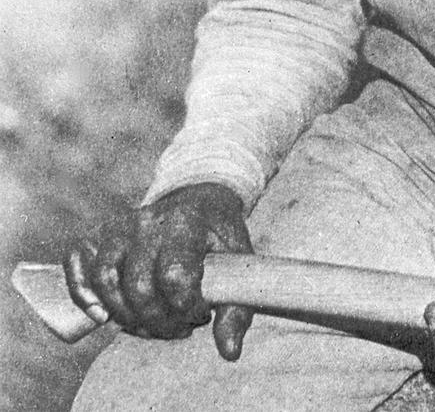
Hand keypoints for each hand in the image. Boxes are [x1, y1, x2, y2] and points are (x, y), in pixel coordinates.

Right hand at [63, 182, 253, 359]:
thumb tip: (229, 352)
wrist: (199, 201)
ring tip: (149, 323)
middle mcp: (149, 219)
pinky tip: (103, 313)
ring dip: (125, 316)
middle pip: (138, 286)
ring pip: (106, 279)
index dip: (185, 308)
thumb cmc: (217, 238)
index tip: (199, 313)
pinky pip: (77, 261)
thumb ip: (236, 310)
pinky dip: (83, 293)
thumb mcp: (239, 263)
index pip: (174, 276)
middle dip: (156, 321)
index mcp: (187, 221)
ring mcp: (120, 225)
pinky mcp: (99, 233)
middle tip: (177, 326)